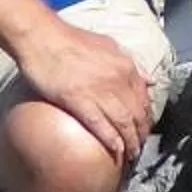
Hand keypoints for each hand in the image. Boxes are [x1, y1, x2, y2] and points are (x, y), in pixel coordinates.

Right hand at [12, 16, 155, 162]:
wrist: (41, 37)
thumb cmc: (70, 39)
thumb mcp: (109, 46)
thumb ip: (130, 64)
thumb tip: (149, 80)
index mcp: (125, 66)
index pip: (144, 98)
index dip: (147, 116)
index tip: (145, 128)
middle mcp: (118, 79)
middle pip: (137, 113)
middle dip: (141, 133)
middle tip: (140, 146)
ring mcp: (99, 91)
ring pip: (123, 122)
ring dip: (130, 142)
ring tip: (131, 155)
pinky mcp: (78, 100)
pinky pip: (100, 125)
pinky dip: (111, 140)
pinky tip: (116, 151)